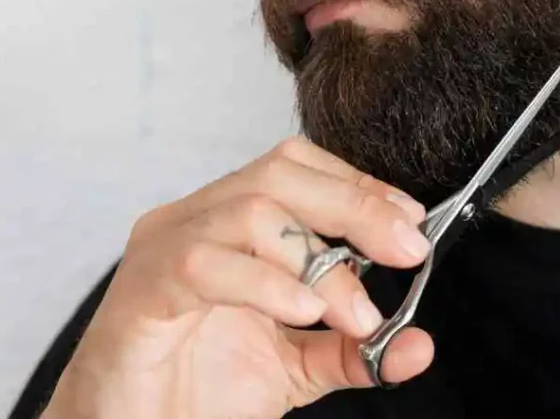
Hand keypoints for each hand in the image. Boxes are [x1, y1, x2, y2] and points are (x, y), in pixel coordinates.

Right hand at [43, 136, 434, 418]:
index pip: (299, 167)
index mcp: (231, 219)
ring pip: (252, 211)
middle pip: (281, 173)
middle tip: (408, 250)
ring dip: (319, 259)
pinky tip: (301, 312)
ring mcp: (164, 245)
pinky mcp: (140, 288)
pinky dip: (266, 283)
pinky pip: (205, 263)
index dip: (359, 184)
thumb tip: (418, 347)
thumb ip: (353, 350)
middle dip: (355, 206)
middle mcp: (197, 217)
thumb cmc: (198, 392)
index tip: (411, 220)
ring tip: (356, 313)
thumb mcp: (295, 367)